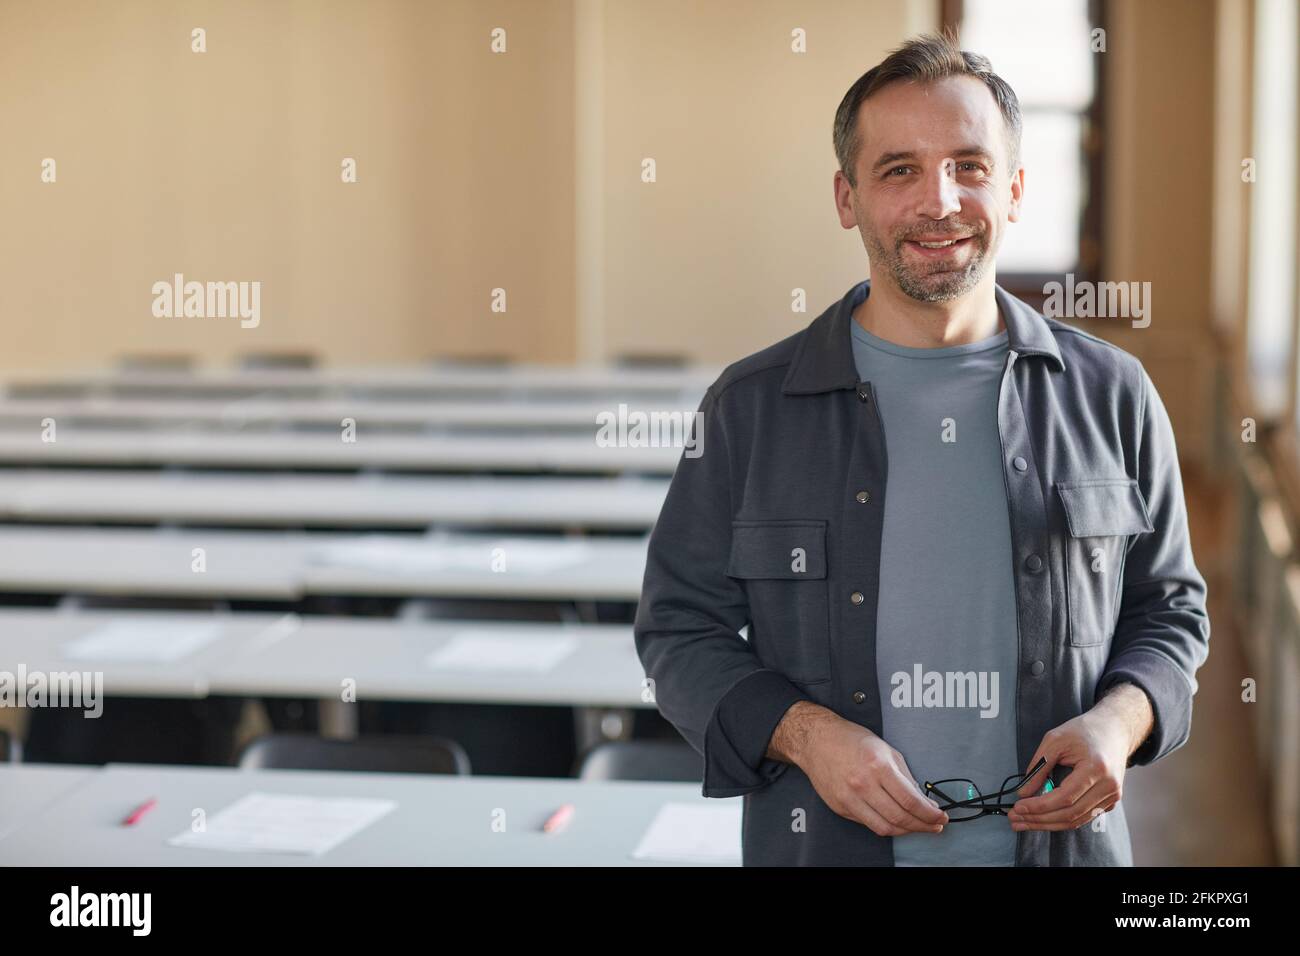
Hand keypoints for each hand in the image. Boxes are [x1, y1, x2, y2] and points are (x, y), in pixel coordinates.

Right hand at [781, 705, 948, 836]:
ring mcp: (849, 798)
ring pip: (885, 827)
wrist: (816, 740)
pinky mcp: (840, 807)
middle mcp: (863, 784)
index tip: (941, 816)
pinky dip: (886, 825)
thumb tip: (922, 800)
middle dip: (923, 825)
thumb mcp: (885, 749)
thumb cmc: (850, 740)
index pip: (910, 800)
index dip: (930, 813)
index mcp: (878, 765)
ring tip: (918, 826)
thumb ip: (905, 776)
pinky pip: (869, 824)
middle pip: (900, 817)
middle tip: (935, 825)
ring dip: (906, 830)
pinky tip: (895, 821)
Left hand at [1006, 707, 1131, 830]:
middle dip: (1039, 819)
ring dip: (1047, 824)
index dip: (1039, 806)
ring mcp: (1112, 797)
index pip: (1065, 797)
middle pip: (1070, 814)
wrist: (1114, 730)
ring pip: (1076, 820)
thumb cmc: (1084, 731)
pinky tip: (1042, 818)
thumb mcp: (1055, 740)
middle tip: (1015, 819)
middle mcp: (1108, 787)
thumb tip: (1023, 793)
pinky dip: (1061, 820)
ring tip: (1024, 822)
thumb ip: (1038, 768)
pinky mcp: (1110, 801)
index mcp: (1096, 769)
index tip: (1018, 807)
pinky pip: (1083, 817)